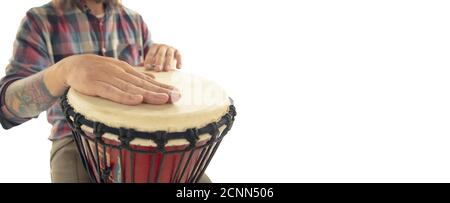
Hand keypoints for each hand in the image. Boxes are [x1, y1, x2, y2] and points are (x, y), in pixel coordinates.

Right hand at [55, 54, 180, 104]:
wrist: (71, 65)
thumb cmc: (97, 71)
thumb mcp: (117, 70)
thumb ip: (133, 76)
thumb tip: (153, 81)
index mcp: (125, 70)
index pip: (147, 80)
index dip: (163, 87)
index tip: (177, 93)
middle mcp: (119, 73)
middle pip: (143, 84)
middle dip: (160, 91)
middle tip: (176, 97)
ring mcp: (107, 78)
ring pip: (131, 88)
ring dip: (148, 94)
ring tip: (163, 99)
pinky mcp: (95, 85)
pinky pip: (112, 92)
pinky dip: (124, 96)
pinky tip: (136, 100)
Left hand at [143, 43, 181, 70]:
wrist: (169, 51)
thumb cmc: (157, 57)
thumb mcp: (152, 58)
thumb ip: (147, 62)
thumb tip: (138, 67)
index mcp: (154, 46)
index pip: (151, 53)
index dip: (149, 60)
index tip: (147, 67)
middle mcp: (163, 46)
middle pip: (160, 54)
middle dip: (159, 62)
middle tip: (158, 69)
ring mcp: (170, 48)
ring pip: (169, 54)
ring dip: (168, 62)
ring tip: (167, 70)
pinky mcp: (177, 51)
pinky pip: (179, 56)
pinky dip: (179, 61)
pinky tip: (179, 68)